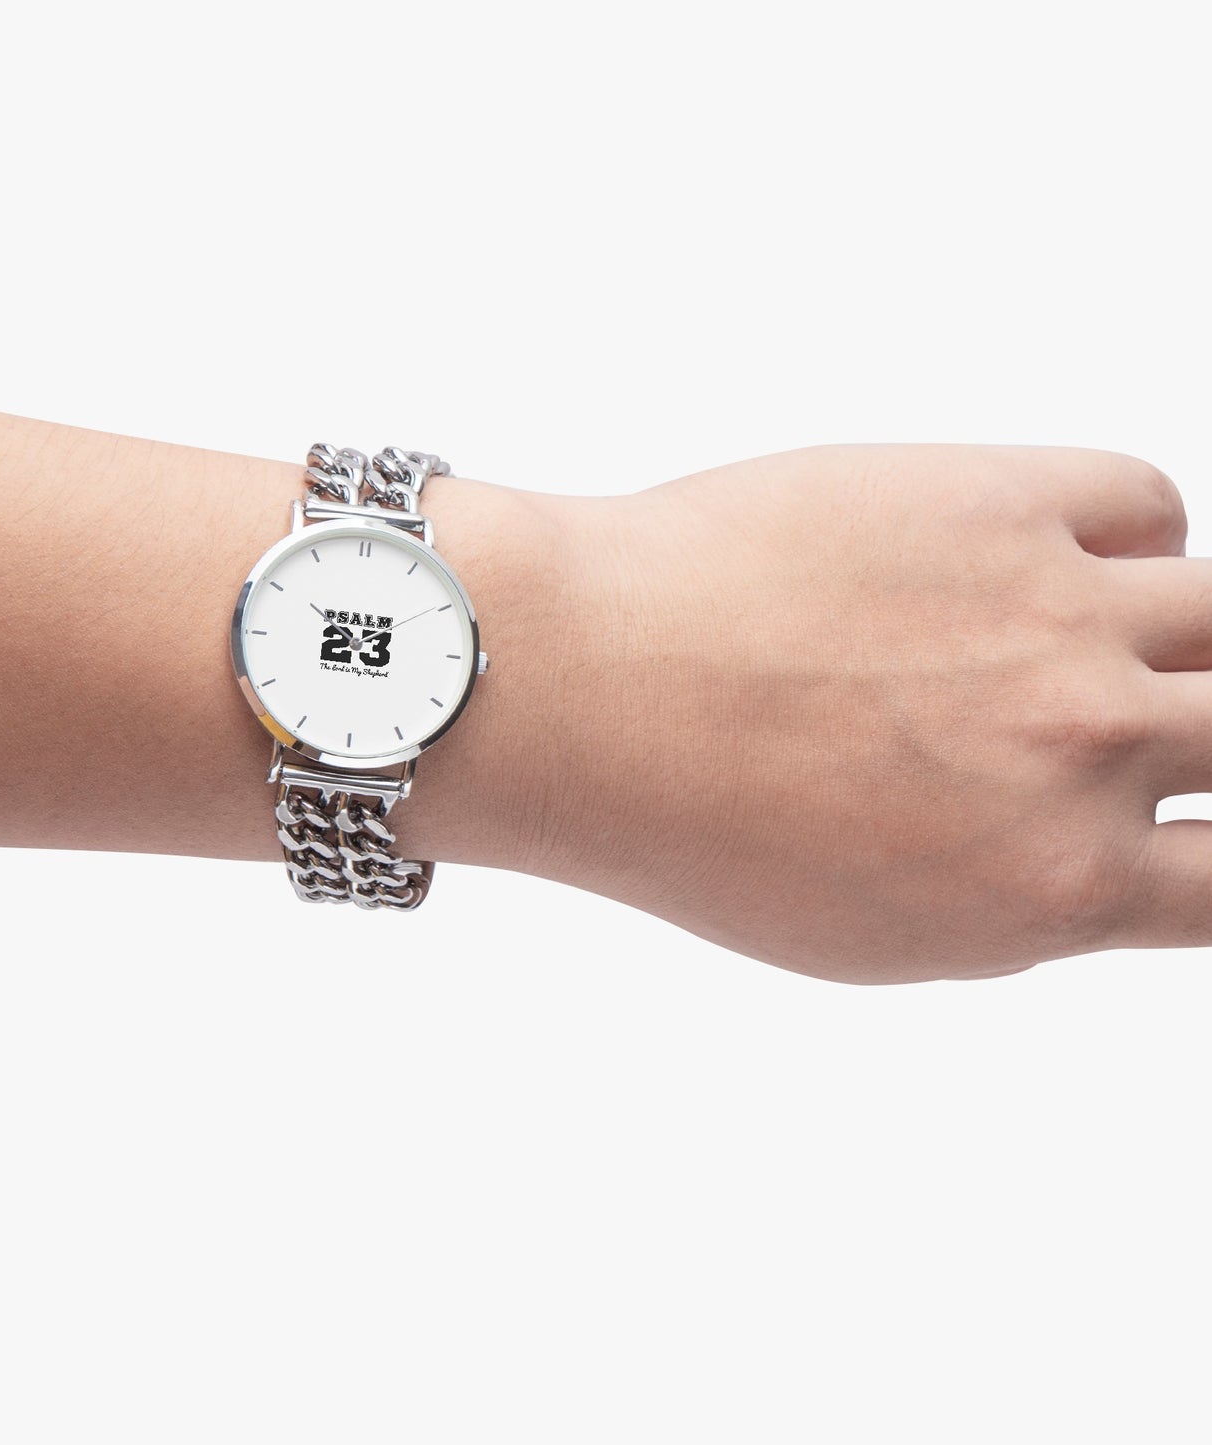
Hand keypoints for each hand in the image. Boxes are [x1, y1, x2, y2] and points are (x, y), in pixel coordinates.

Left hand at [537, 443, 1199, 983]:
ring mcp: (1059, 615)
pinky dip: (1123, 536)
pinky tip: (1049, 560)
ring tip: (1089, 639)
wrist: (590, 686)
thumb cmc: (694, 822)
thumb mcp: (870, 931)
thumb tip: (1096, 862)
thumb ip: (1016, 904)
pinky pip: (1142, 502)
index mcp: (1058, 886)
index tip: (1209, 818)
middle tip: (1175, 721)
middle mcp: (1087, 750)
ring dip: (1189, 635)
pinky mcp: (1001, 500)